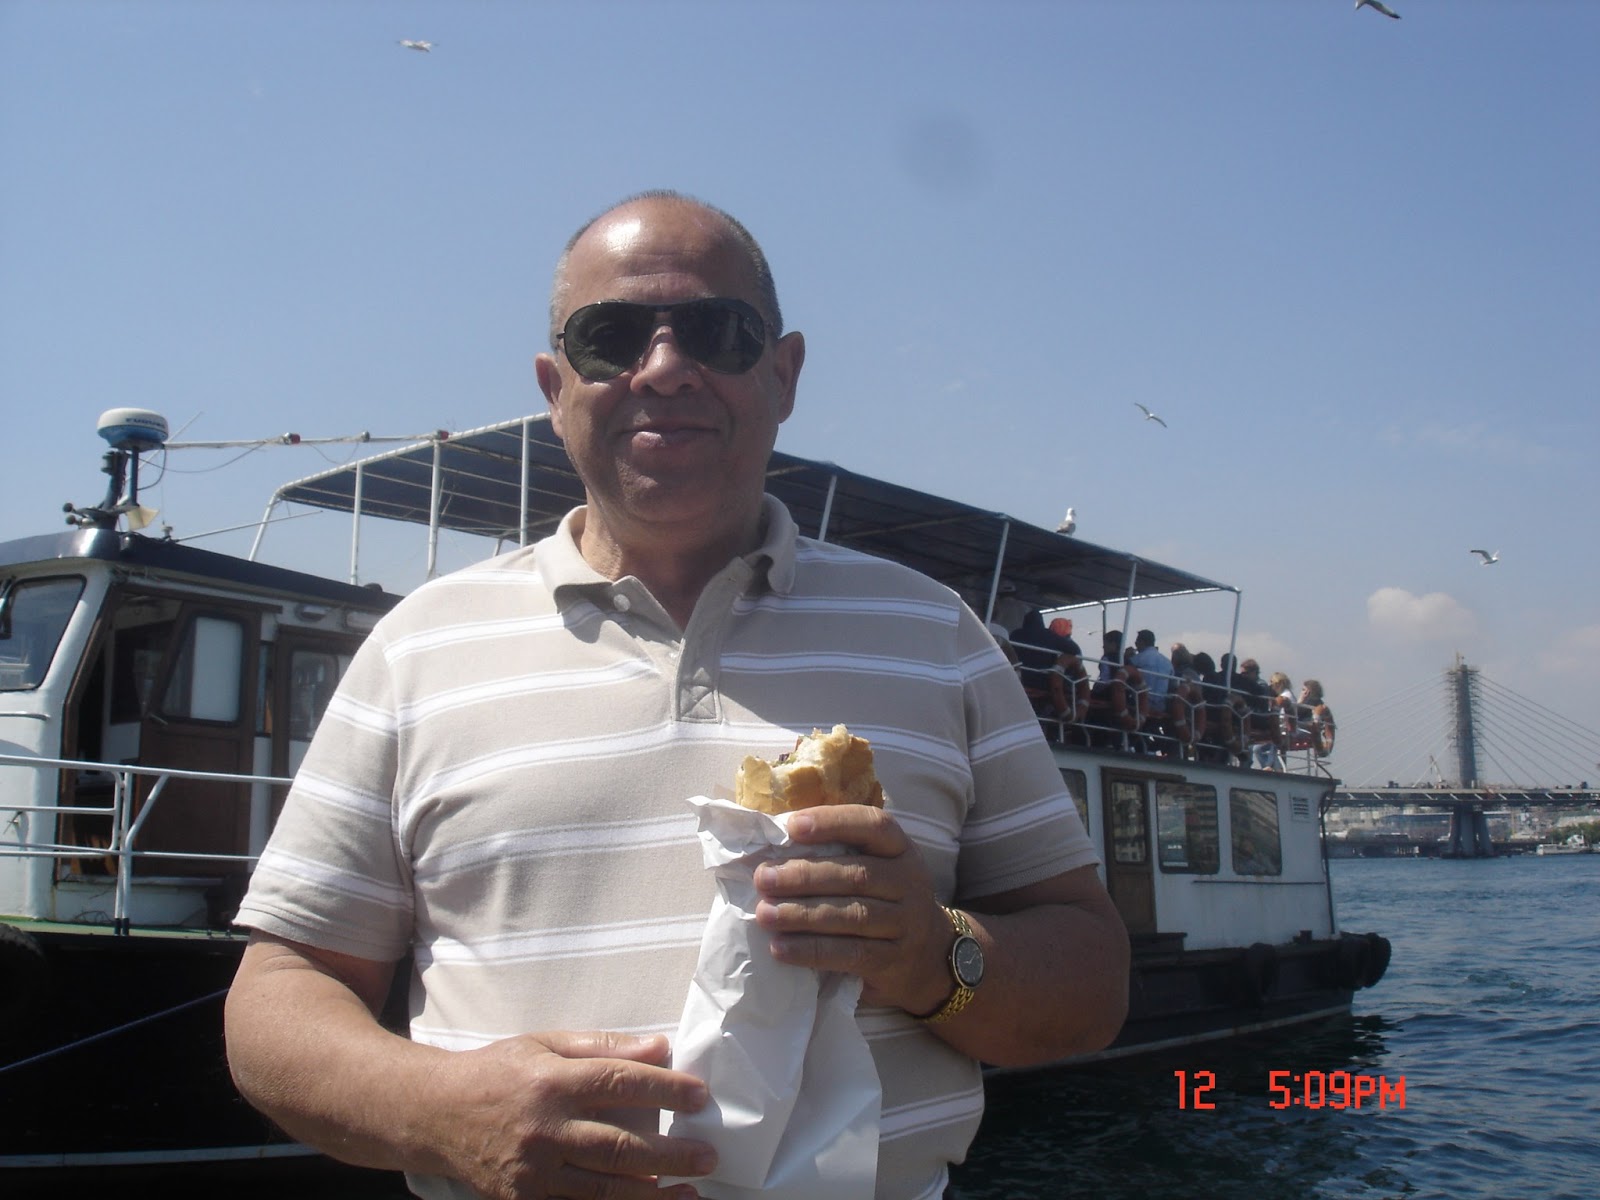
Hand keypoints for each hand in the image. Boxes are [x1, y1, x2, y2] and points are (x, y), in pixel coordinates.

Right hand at [427, 1030, 715, 1199]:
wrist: (435, 1114)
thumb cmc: (499, 1071)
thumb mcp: (545, 1043)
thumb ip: (603, 1046)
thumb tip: (660, 1047)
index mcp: (552, 1082)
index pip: (619, 1083)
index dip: (665, 1090)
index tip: (700, 1096)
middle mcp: (544, 1129)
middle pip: (618, 1146)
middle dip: (670, 1154)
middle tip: (708, 1156)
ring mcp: (532, 1171)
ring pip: (601, 1189)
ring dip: (651, 1195)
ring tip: (690, 1193)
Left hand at [751, 805, 951, 1015]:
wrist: (930, 956)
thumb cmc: (884, 900)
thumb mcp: (877, 867)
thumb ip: (838, 853)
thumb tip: (772, 842)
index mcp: (900, 849)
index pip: (873, 825)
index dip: (833, 823)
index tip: (792, 826)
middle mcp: (909, 882)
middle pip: (856, 874)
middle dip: (805, 875)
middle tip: (764, 879)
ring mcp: (906, 923)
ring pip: (852, 915)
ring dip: (802, 914)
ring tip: (765, 914)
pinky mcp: (893, 961)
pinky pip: (851, 954)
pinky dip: (812, 951)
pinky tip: (781, 948)